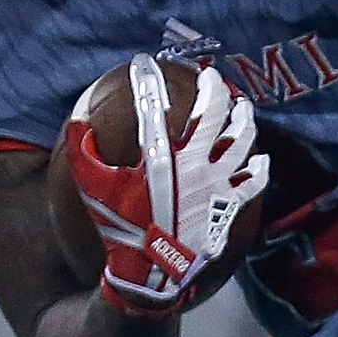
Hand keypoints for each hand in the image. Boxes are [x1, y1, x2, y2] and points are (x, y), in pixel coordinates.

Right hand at [62, 59, 269, 317]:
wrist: (154, 272)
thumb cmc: (122, 230)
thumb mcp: (93, 191)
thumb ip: (83, 155)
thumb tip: (77, 124)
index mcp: (160, 155)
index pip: (154, 105)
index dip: (148, 80)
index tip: (145, 64)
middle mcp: (195, 161)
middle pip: (213, 112)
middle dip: (213, 87)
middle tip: (210, 76)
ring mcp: (217, 181)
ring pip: (241, 139)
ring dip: (243, 119)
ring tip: (243, 108)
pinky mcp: (230, 204)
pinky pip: (253, 181)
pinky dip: (258, 168)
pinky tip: (260, 160)